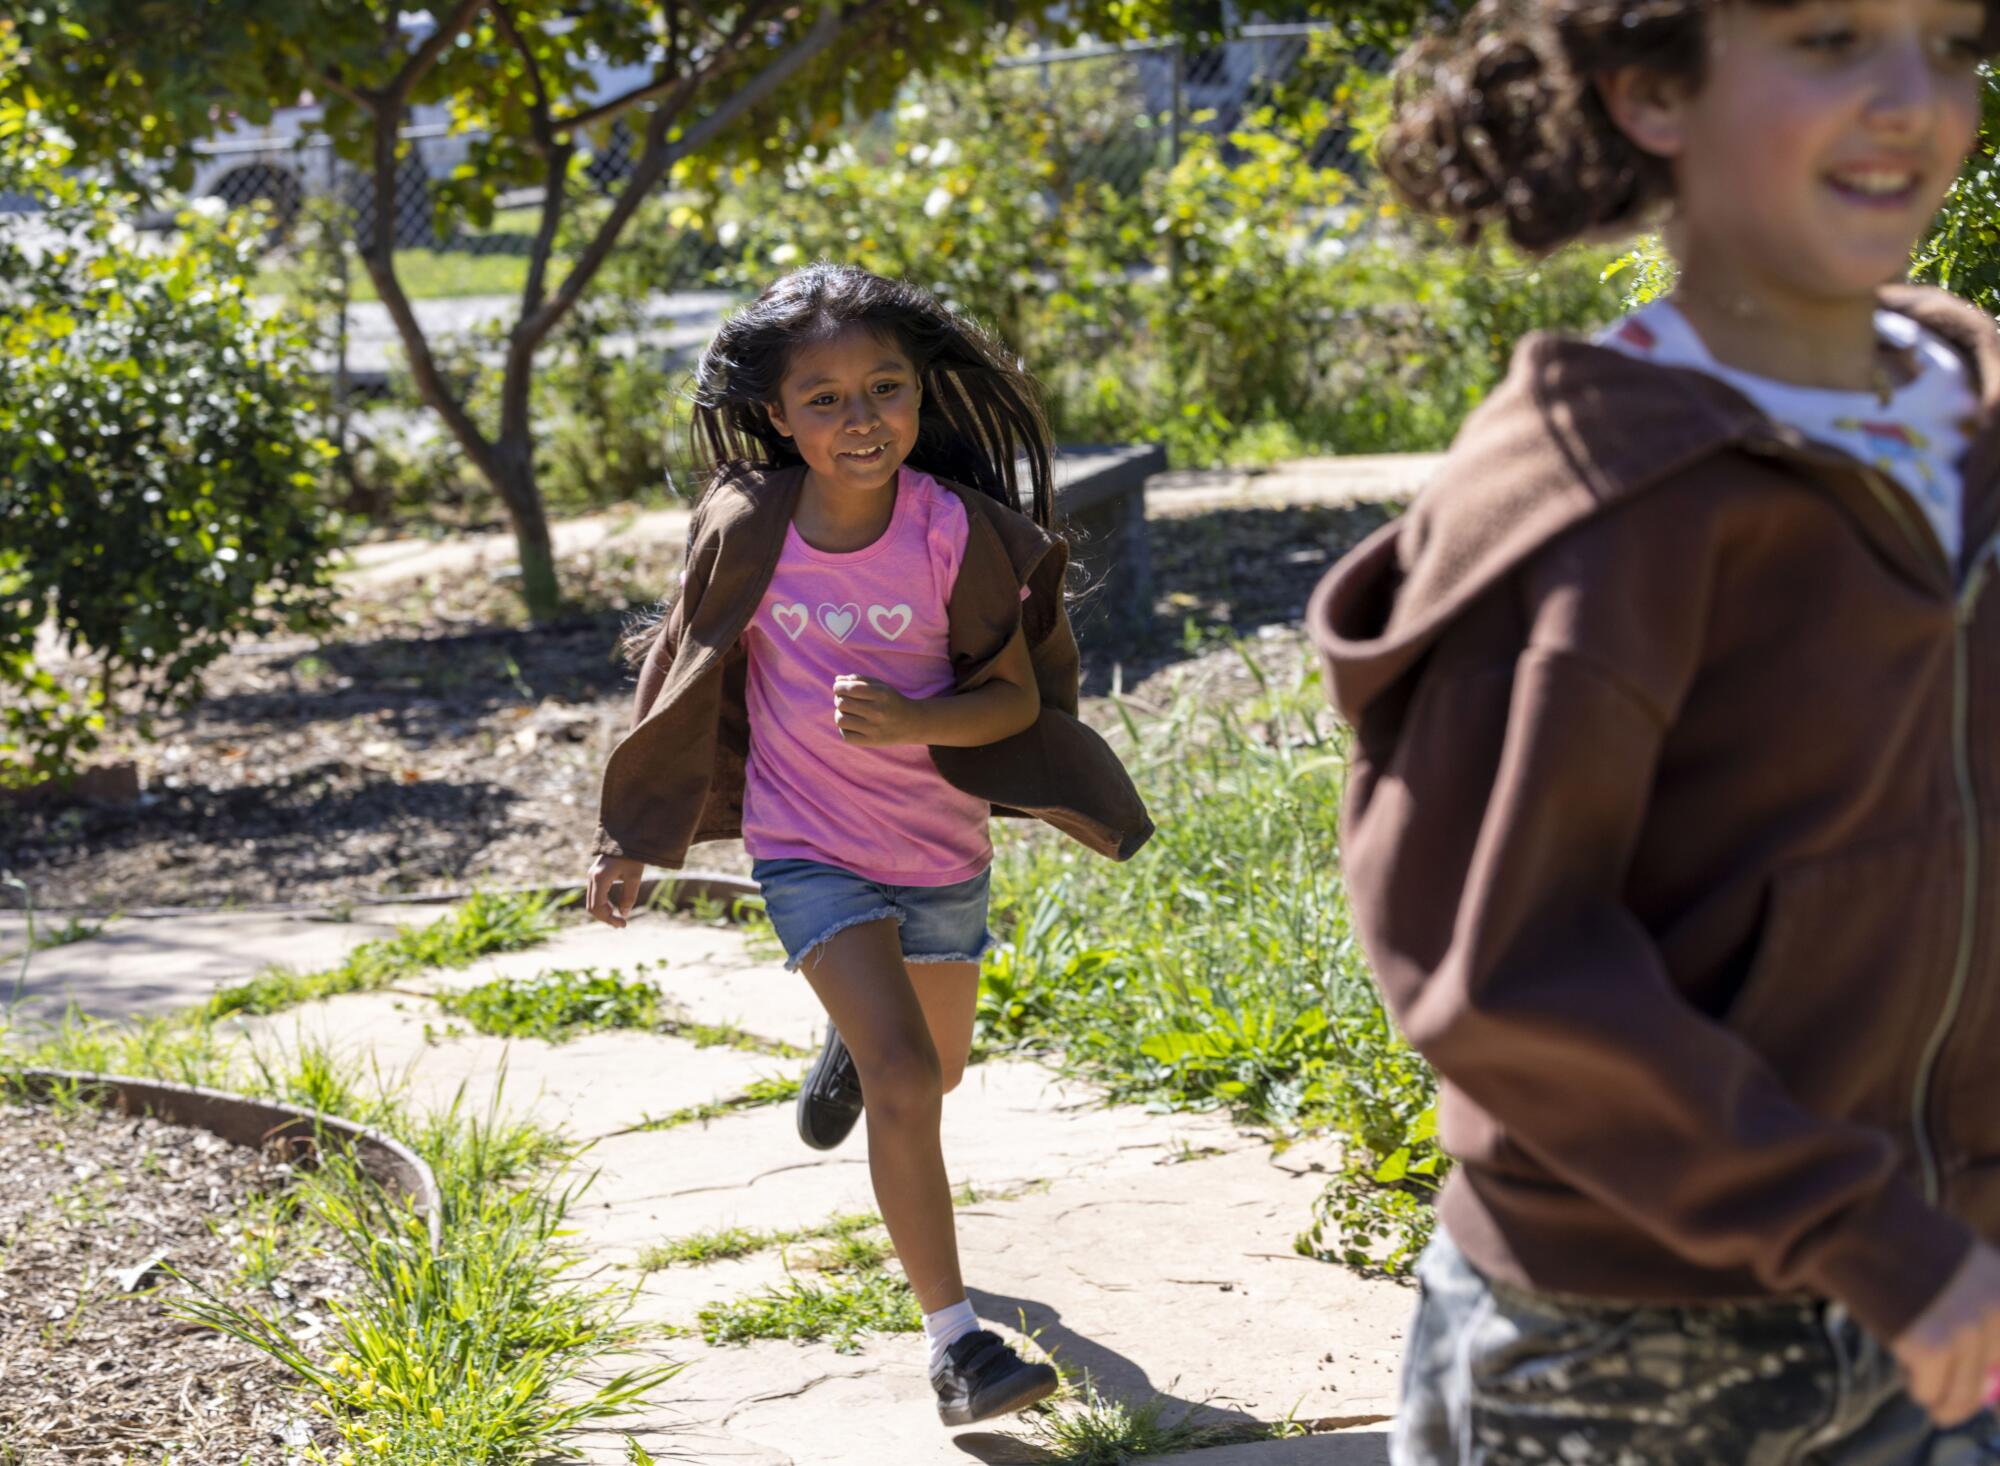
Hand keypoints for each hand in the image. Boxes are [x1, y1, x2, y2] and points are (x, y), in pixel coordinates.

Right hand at [585, 855, 645, 928]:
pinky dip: (602, 904)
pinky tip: (613, 908)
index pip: (598, 907)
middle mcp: (591, 877)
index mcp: (600, 878)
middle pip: (592, 907)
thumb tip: (624, 914)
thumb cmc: (632, 855)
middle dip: (605, 918)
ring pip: (591, 902)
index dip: (609, 919)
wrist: (626, 836)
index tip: (623, 924)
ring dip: (603, 912)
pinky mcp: (595, 875)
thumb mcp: (634, 877)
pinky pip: (594, 895)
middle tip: (621, 925)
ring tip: (618, 919)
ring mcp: (591, 876)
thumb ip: (629, 897)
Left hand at [832, 675, 925, 746]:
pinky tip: (850, 724)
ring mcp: (874, 728)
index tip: (839, 689)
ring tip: (845, 712)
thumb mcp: (880, 686)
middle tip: (843, 700)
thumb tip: (837, 681)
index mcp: (880, 694)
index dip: (838, 688)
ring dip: (839, 714)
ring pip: (841, 720)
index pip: (849, 689)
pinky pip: (846, 736)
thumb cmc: (891, 701)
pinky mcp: (871, 741)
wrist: (911, 723)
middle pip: (843, 703)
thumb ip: (859, 680)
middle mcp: (878, 711)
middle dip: (838, 699)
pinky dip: (844, 729)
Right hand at [1892, 1242, 1999, 1424]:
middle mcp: (1990, 1306)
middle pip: (1990, 1369)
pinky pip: (1930, 1387)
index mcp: (1998, 1280)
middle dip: (1969, 1388)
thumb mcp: (1949, 1252)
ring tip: (1932, 1402)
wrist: (1847, 1213)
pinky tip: (1911, 1383)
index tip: (1979, 1378)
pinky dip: (1921, 1391)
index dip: (1991, 1365)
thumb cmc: (1886, 1227)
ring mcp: (1961, 1327)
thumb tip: (1982, 1355)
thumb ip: (1970, 1296)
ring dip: (1946, 1400)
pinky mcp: (1928, 1345)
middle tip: (1950, 1402)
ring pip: (1963, 1389)